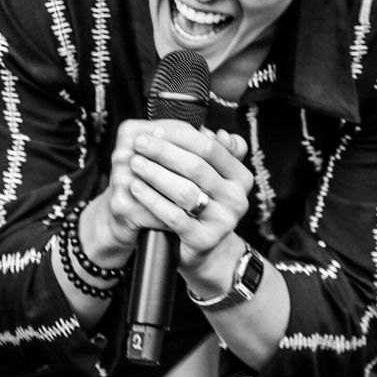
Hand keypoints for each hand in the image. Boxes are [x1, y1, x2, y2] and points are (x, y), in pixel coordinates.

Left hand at [126, 120, 253, 274]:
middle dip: (163, 152)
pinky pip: (173, 216)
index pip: (210, 148)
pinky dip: (152, 200)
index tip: (155, 131)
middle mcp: (237, 198)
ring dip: (155, 174)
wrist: (205, 249)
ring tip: (135, 163)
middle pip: (196, 167)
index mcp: (241, 177)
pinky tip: (136, 188)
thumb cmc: (203, 205)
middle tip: (139, 143)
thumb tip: (205, 127)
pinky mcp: (203, 239)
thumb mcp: (211, 177)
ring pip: (185, 191)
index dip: (180, 137)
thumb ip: (211, 152)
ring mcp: (222, 221)